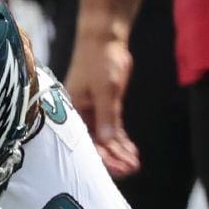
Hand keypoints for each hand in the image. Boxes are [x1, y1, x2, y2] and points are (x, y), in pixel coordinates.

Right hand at [64, 21, 138, 177]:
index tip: (118, 168)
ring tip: (134, 164)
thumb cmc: (99, 60)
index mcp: (73, 110)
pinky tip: (131, 152)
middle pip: (95, 143)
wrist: (104, 39)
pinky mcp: (105, 106)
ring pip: (105, 138)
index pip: (85, 141)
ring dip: (119, 152)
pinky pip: (112, 129)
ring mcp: (94, 111)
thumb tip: (109, 141)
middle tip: (130, 169)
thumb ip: (107, 115)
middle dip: (113, 158)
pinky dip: (121, 141)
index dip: (102, 157)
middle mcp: (81, 114)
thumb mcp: (105, 88)